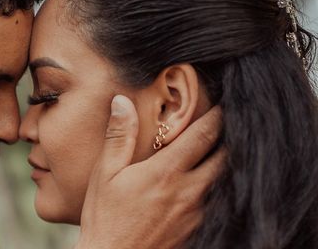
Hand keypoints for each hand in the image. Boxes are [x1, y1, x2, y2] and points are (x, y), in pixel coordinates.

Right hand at [75, 95, 223, 248]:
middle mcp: (188, 192)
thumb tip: (122, 102)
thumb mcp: (105, 173)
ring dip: (221, 163)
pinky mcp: (196, 230)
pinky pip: (213, 201)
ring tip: (217, 149)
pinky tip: (202, 182)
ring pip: (221, 181)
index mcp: (166, 173)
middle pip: (223, 158)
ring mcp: (196, 214)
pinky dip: (214, 186)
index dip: (215, 116)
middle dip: (226, 138)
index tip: (221, 103)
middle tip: (226, 123)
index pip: (202, 137)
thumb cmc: (106, 217)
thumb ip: (118, 136)